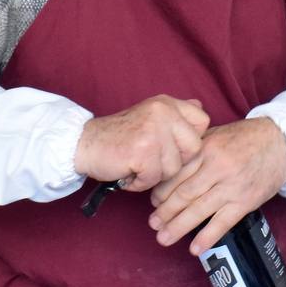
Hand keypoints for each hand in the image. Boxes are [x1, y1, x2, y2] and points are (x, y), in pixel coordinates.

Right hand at [73, 95, 208, 191]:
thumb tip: (201, 107)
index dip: (191, 141)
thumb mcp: (150, 115)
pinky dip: (140, 183)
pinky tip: (128, 172)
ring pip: (174, 168)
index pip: (203, 121)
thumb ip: (176, 113)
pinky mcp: (142, 151)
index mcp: (167, 103)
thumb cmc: (119, 136)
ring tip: (136, 165)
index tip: (172, 147)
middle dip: (175, 162)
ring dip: (155, 175)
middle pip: (194, 149)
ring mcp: (153, 130)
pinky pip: (154, 179)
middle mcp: (163, 112)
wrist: (83, 144)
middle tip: (152, 159)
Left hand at [148, 118, 285, 254]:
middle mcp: (217, 168)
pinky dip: (207, 237)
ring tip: (164, 238)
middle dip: (165, 212)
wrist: (281, 142)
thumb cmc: (246, 137)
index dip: (161, 191)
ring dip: (178, 227)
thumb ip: (194, 146)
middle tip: (153, 224)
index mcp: (206, 149)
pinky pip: (223, 222)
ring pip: (199, 210)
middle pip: (184, 194)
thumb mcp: (216, 132)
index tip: (153, 202)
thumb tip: (169, 163)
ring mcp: (232, 186)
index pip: (177, 174)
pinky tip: (194, 248)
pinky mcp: (245, 202)